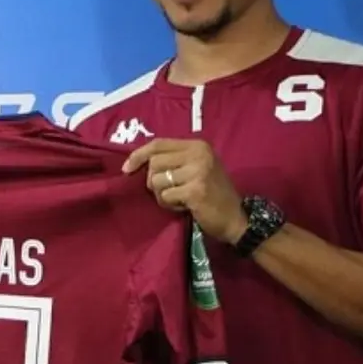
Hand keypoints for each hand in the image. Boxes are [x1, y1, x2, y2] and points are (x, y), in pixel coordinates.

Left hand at [121, 138, 247, 244]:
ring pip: (156, 181)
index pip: (158, 144)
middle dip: (154, 182)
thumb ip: (172, 161)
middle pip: (154, 163)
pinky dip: (170, 205)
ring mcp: (198, 171)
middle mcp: (198, 154)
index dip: (138, 155)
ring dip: (162, 196)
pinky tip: (186, 207)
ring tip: (180, 199)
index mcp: (197, 145)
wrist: (236, 219)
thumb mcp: (195, 168)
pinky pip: (165, 196)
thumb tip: (136, 162)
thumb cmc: (212, 194)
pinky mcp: (195, 190)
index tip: (126, 169)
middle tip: (170, 192)